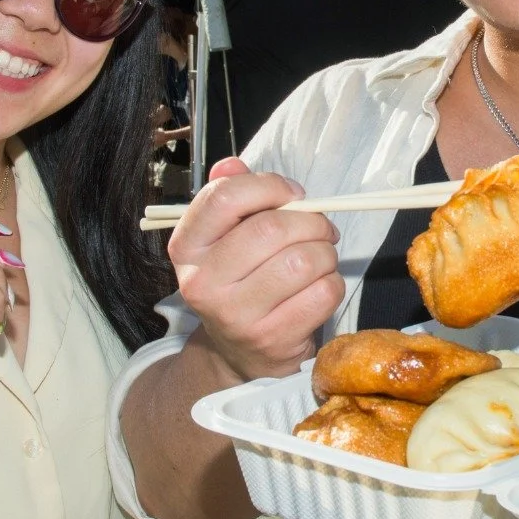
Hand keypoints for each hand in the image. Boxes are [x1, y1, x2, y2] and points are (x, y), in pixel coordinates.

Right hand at [167, 156, 344, 380]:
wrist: (238, 353)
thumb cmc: (238, 281)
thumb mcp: (223, 239)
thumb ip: (230, 197)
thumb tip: (233, 165)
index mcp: (186, 248)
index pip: (225, 197)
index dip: (269, 186)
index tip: (292, 194)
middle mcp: (202, 282)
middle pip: (271, 228)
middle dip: (311, 221)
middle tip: (321, 227)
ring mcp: (236, 315)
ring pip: (303, 260)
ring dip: (326, 252)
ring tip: (320, 257)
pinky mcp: (272, 339)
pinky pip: (323, 292)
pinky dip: (332, 282)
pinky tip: (319, 286)